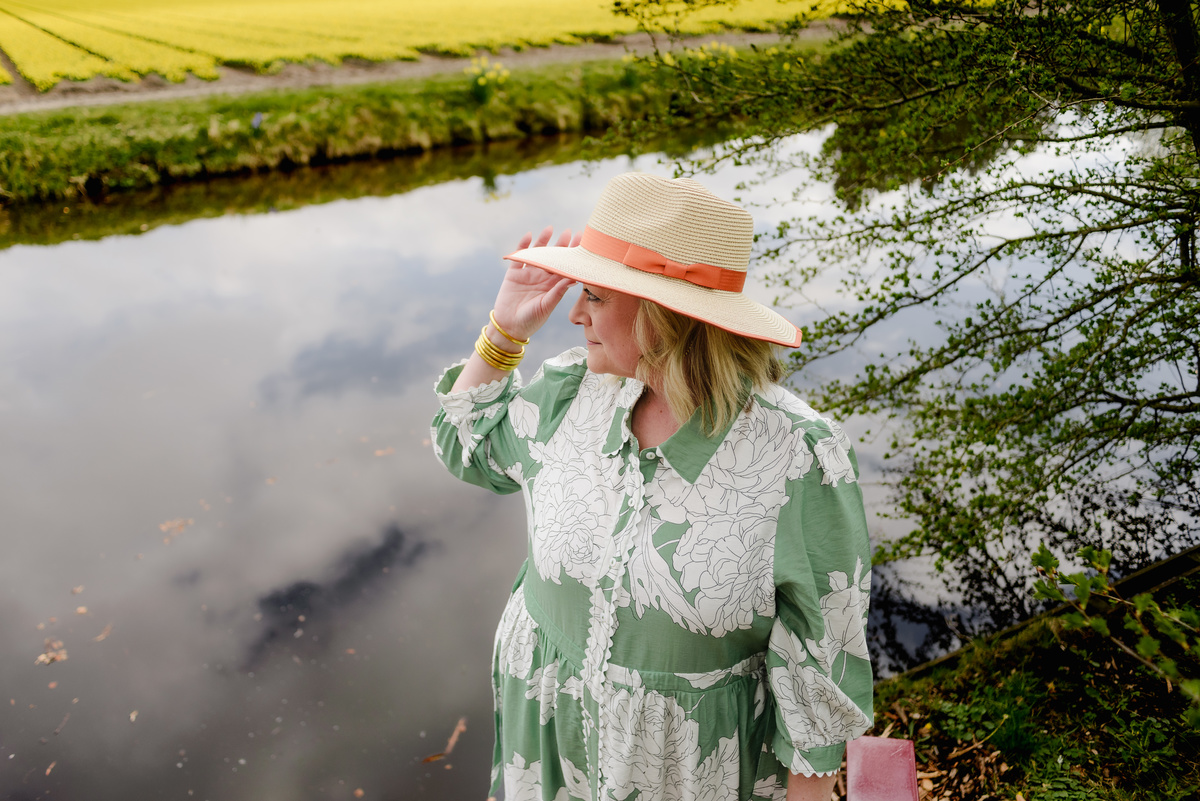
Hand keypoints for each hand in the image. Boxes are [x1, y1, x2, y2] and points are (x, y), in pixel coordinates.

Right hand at [490, 226, 580, 340]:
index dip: (573, 256)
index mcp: (553, 285)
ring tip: (550, 228)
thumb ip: (558, 292)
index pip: (566, 267)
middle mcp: (542, 277)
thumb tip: (573, 278)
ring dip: (543, 241)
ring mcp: (528, 274)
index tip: (584, 245)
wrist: (510, 327)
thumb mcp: (546, 306)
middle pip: (553, 258)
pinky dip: (523, 246)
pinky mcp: (514, 274)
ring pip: (537, 254)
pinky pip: (519, 257)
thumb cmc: (532, 320)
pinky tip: (529, 235)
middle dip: (562, 245)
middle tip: (571, 231)